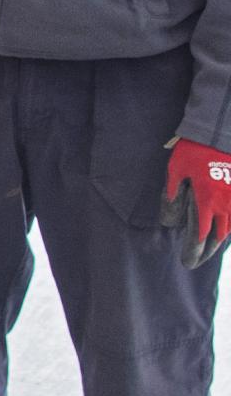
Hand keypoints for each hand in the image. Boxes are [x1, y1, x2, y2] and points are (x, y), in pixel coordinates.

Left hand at [160, 139, 230, 267]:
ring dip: (222, 238)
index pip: (201, 234)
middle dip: (208, 250)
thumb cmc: (194, 151)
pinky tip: (225, 227)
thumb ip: (172, 195)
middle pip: (220, 235)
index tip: (187, 262)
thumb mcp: (175, 171)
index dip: (194, 250)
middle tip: (198, 259)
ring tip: (212, 246)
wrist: (218, 133)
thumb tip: (170, 221)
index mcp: (207, 201)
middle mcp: (226, 204)